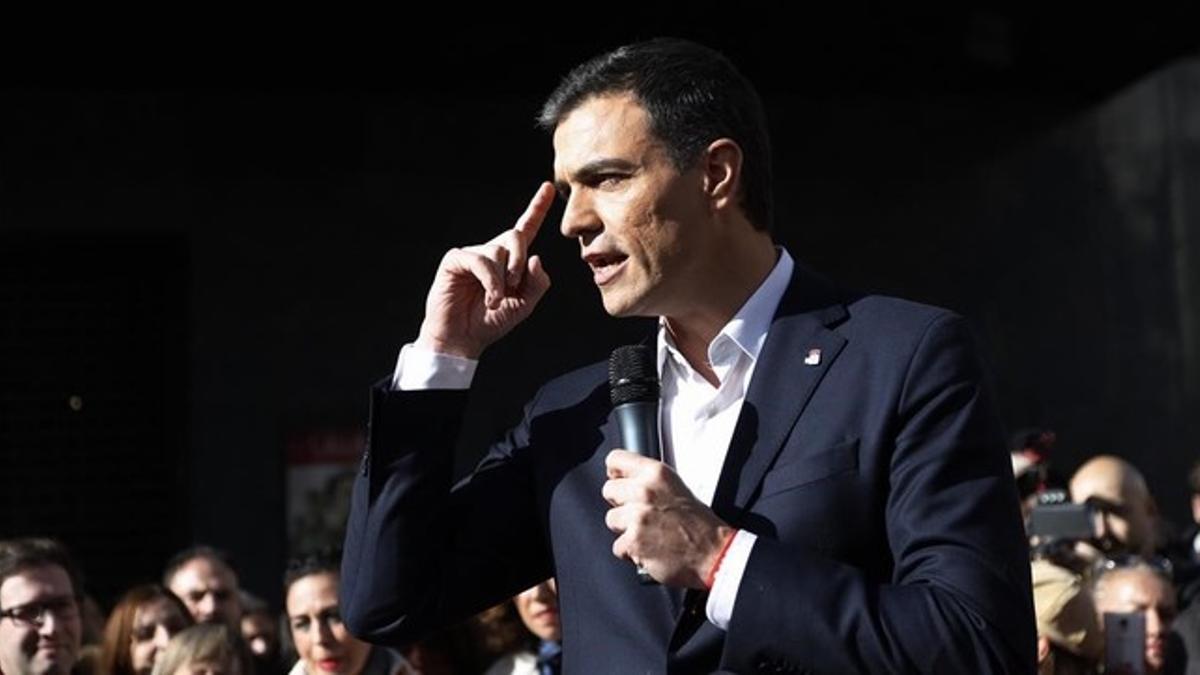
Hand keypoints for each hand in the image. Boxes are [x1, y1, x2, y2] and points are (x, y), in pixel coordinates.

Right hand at [414, 182, 555, 358]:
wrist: (463, 339)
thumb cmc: (491, 321)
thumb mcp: (524, 304)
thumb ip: (537, 282)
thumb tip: (536, 257)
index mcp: (510, 260)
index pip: (526, 228)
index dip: (537, 208)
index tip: (547, 187)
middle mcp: (492, 252)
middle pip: (515, 236)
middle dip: (520, 261)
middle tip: (514, 286)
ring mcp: (472, 254)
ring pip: (498, 250)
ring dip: (503, 278)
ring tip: (495, 299)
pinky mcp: (456, 260)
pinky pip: (480, 259)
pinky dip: (490, 280)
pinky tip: (490, 298)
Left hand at [602, 450, 735, 587]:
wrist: (713, 553)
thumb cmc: (699, 524)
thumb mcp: (676, 488)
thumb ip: (649, 481)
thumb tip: (625, 481)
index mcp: (656, 473)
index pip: (615, 459)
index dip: (616, 473)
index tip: (620, 481)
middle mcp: (644, 491)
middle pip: (608, 490)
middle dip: (621, 503)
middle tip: (639, 513)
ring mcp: (637, 517)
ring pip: (611, 519)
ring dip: (625, 529)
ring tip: (647, 533)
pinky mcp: (633, 542)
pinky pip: (618, 546)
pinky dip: (631, 552)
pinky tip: (648, 549)